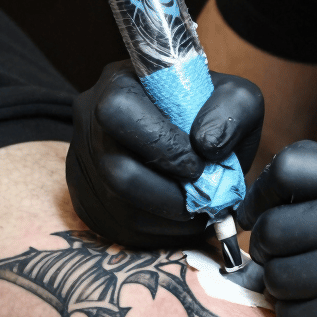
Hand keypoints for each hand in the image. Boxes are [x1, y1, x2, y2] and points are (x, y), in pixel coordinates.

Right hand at [66, 61, 262, 247]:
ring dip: (168, 219)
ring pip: (117, 208)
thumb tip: (206, 145)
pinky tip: (181, 221)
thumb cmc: (210, 114)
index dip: (162, 145)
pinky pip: (116, 228)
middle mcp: (89, 122)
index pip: (120, 111)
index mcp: (119, 83)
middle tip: (201, 198)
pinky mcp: (86, 199)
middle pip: (116, 172)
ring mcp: (82, 162)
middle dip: (169, 194)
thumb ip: (232, 109)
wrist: (192, 134)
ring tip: (198, 212)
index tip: (199, 164)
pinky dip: (157, 233)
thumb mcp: (234, 97)